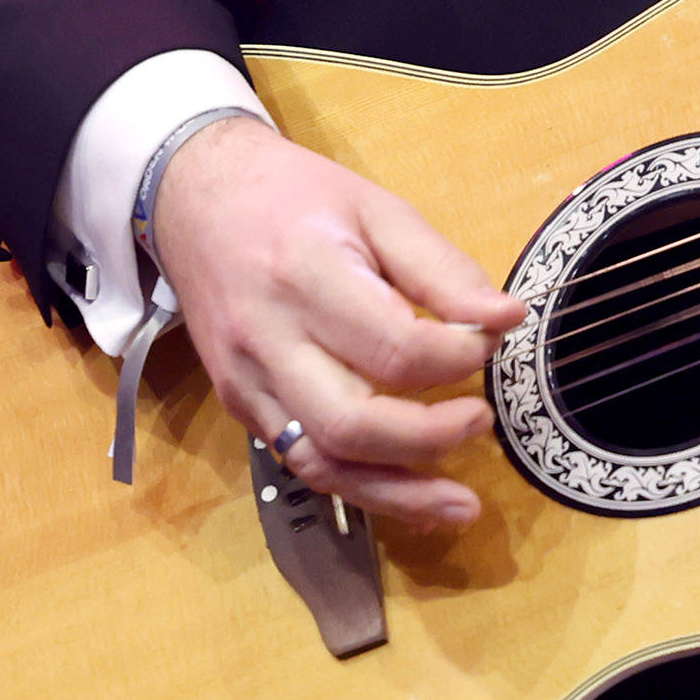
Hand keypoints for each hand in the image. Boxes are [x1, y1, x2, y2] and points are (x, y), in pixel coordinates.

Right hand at [149, 115, 525, 533]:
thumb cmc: (293, 195)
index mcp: (306, 275)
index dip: (457, 357)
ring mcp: (246, 382)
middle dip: (430, 438)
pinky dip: (360, 488)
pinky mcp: (239, 405)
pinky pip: (301, 462)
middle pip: (351, 423)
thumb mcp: (376, 208)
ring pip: (322, 464)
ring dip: (398, 494)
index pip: (393, 347)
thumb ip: (441, 268)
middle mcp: (268, 339)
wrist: (193, 198)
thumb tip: (505, 318)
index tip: (491, 338)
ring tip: (462, 504)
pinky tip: (409, 495)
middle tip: (482, 420)